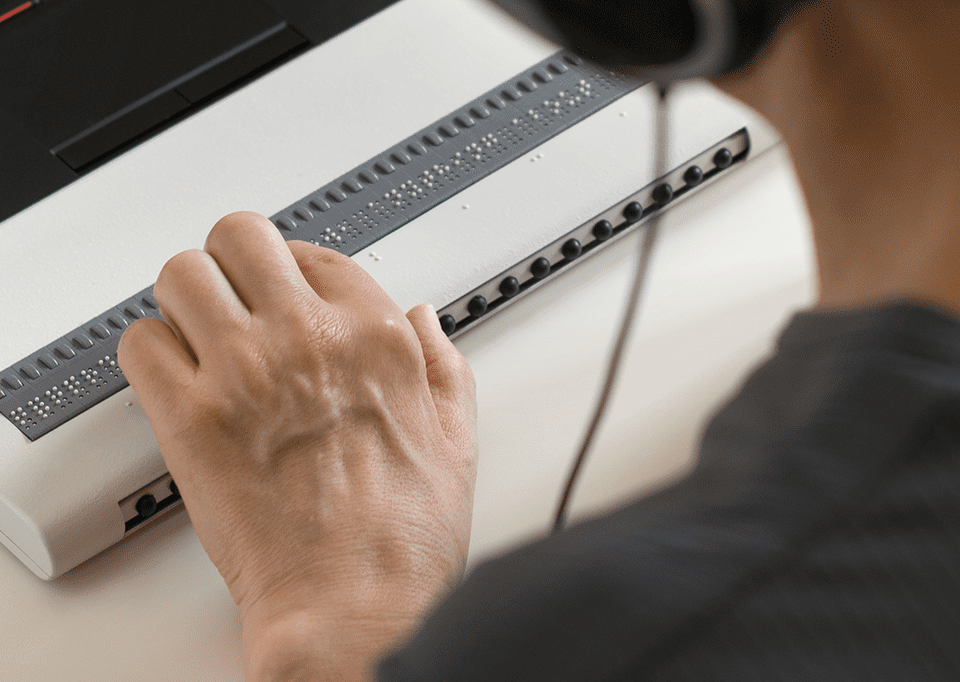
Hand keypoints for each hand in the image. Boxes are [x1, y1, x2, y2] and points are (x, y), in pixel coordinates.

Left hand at [117, 211, 477, 679]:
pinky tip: (175, 380)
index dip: (294, 268)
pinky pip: (142, 345)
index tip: (284, 287)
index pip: (317, 253)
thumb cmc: (403, 539)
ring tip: (197, 331)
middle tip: (232, 291)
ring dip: (185, 299)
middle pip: (241, 237)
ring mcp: (247, 373)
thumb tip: (425, 319)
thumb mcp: (456, 439)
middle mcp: (310, 340)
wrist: (352, 605)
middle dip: (232, 260)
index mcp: (377, 339)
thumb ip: (443, 364)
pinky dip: (150, 355)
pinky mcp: (192, 419)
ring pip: (182, 276)